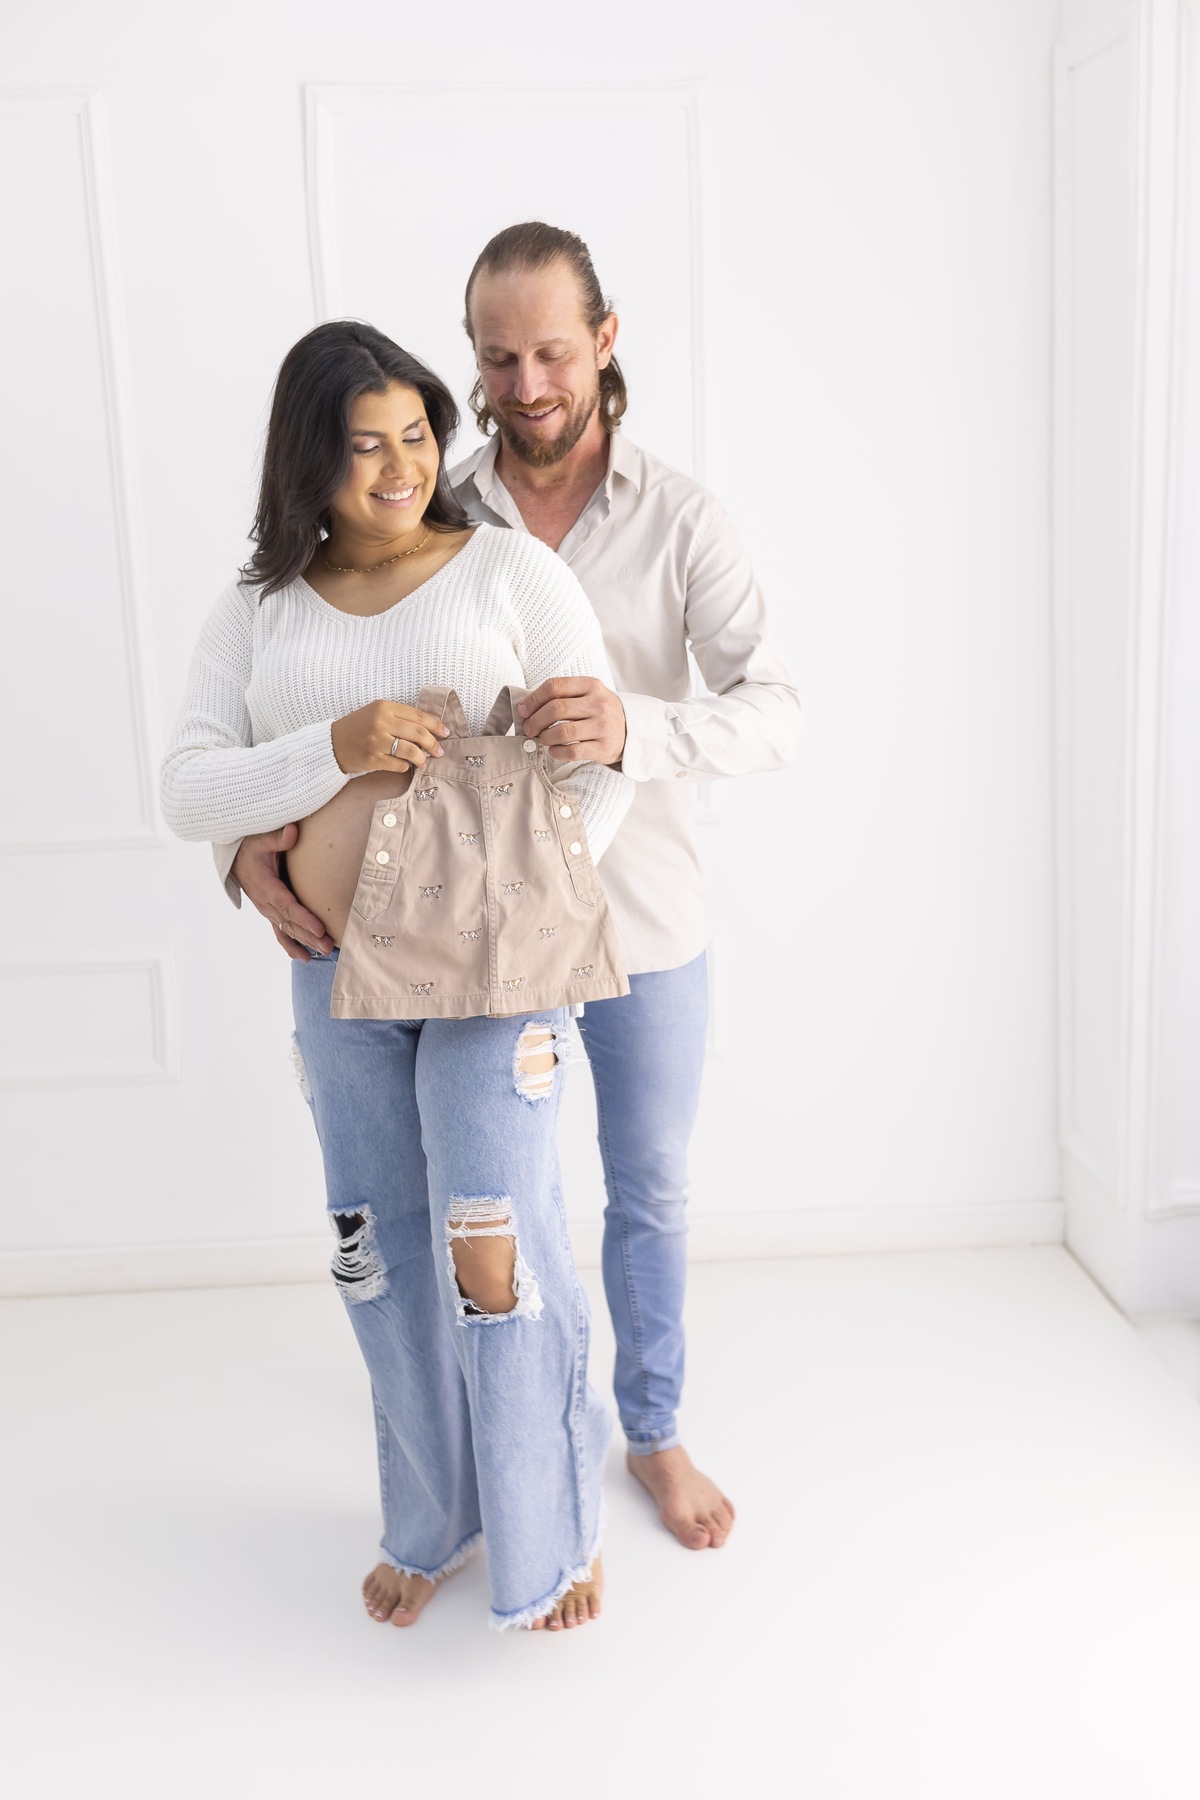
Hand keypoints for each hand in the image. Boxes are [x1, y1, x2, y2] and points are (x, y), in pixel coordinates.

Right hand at [232, 824, 334, 962]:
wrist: (236, 858)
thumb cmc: (251, 847)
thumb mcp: (261, 839)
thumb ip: (277, 838)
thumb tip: (292, 831)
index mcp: (266, 887)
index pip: (287, 906)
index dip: (303, 918)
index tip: (319, 929)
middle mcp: (266, 903)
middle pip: (290, 923)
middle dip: (310, 936)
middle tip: (330, 945)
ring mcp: (268, 910)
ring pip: (288, 930)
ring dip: (306, 942)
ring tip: (326, 952)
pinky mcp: (270, 913)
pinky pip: (280, 933)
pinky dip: (291, 945)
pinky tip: (305, 957)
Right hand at [331, 701, 449, 775]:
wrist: (332, 744)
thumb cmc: (357, 728)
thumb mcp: (376, 714)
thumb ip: (399, 717)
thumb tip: (429, 729)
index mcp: (383, 707)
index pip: (417, 715)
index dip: (435, 725)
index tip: (445, 733)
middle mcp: (380, 722)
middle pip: (418, 733)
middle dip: (433, 743)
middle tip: (439, 751)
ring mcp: (376, 741)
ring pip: (411, 750)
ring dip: (422, 758)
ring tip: (424, 761)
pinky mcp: (372, 759)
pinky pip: (399, 765)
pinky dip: (406, 767)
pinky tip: (406, 765)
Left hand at [516, 677, 626, 765]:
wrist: (629, 731)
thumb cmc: (598, 712)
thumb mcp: (587, 695)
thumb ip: (561, 697)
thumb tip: (525, 709)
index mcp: (591, 685)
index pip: (555, 686)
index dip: (533, 699)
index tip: (523, 710)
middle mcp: (598, 704)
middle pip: (556, 709)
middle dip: (535, 721)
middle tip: (529, 729)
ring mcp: (603, 726)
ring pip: (562, 732)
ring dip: (545, 738)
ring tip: (543, 739)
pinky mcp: (603, 747)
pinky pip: (572, 752)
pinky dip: (556, 752)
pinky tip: (554, 750)